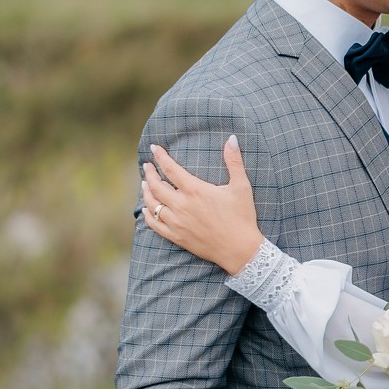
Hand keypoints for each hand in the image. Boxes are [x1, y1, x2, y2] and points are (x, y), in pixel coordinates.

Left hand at [140, 135, 265, 274]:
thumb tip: (231, 139)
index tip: (154, 148)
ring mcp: (177, 222)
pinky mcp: (177, 236)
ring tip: (145, 184)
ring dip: (146, 192)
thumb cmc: (242, 217)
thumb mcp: (241, 186)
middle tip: (147, 166)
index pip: (170, 169)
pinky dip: (148, 215)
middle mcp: (182, 205)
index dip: (160, 157)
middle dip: (149, 173)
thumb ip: (234, 161)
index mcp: (195, 190)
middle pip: (156, 186)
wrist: (240, 249)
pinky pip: (155, 225)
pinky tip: (146, 209)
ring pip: (152, 204)